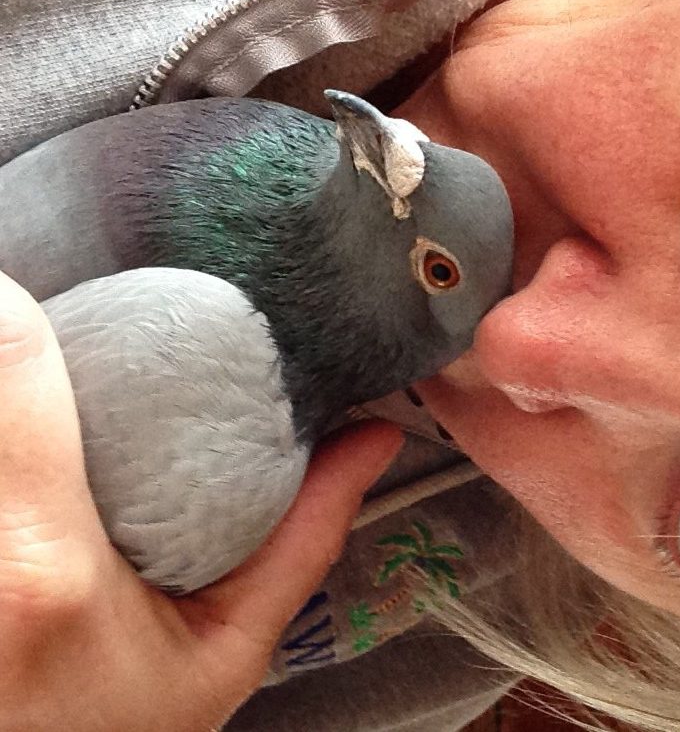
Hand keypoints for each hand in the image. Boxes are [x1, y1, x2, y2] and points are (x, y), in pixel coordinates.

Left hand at [0, 271, 402, 731]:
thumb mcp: (223, 654)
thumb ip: (300, 537)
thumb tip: (374, 434)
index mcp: (40, 562)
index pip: (6, 349)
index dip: (17, 294)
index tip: (53, 294)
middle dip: (14, 336)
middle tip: (61, 357)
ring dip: (11, 379)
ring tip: (50, 400)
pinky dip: (4, 425)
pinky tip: (31, 441)